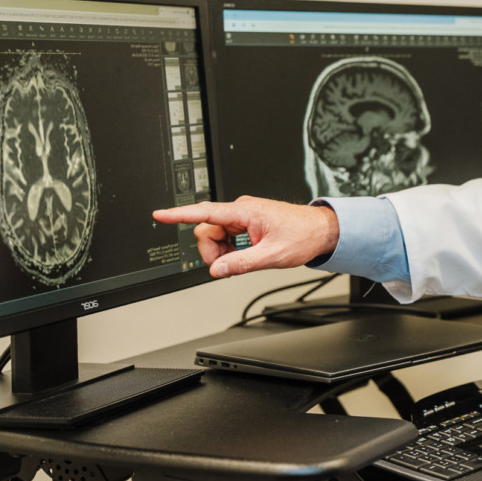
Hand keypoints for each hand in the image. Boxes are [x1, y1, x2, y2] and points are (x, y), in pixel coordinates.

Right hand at [152, 196, 339, 277]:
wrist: (321, 230)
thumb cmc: (303, 236)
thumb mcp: (272, 256)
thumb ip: (241, 264)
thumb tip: (216, 270)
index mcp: (246, 212)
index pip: (205, 212)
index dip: (179, 214)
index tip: (160, 214)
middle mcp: (241, 210)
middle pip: (206, 231)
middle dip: (212, 252)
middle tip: (230, 266)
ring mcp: (243, 216)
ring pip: (215, 236)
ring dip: (222, 253)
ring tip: (244, 260)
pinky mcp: (246, 223)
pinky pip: (226, 237)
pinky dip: (230, 250)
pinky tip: (245, 255)